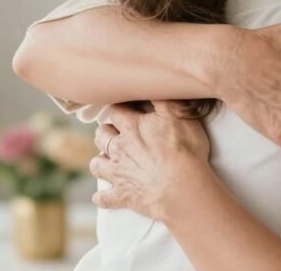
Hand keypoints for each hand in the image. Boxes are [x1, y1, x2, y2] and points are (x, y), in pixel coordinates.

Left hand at [91, 102, 210, 219]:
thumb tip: (153, 83)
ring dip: (99, 160)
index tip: (122, 107)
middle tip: (112, 131)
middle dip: (105, 131)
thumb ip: (163, 98)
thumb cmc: (184, 149)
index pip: (115, 111)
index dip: (118, 108)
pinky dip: (102, 197)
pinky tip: (103, 196)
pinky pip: (104, 198)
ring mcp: (118, 173)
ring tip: (106, 159)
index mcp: (132, 127)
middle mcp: (119, 149)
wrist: (182, 187)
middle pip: (101, 136)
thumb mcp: (178, 114)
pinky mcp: (122, 195)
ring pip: (97, 164)